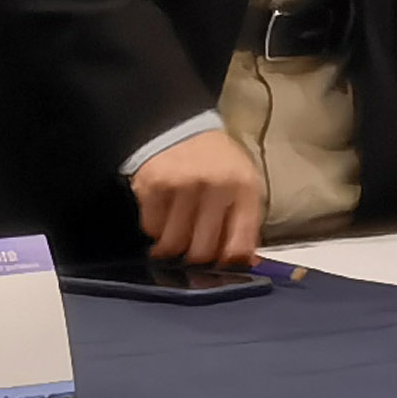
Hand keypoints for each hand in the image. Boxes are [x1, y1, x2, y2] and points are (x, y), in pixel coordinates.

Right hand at [132, 129, 263, 266]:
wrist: (183, 129)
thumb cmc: (218, 163)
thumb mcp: (244, 186)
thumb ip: (245, 225)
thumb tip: (245, 264)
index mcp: (245, 189)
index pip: (239, 244)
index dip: (229, 264)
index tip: (222, 267)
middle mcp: (215, 187)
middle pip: (202, 251)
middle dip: (198, 259)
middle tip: (194, 253)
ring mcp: (182, 186)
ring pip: (173, 244)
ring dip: (173, 247)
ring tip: (178, 234)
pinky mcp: (152, 186)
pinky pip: (151, 228)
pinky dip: (155, 230)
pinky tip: (164, 216)